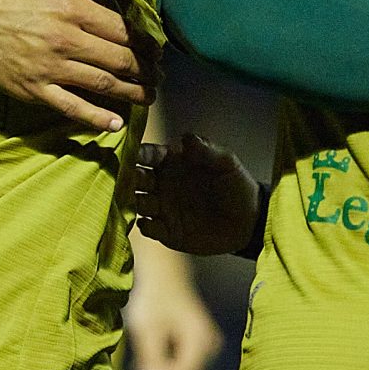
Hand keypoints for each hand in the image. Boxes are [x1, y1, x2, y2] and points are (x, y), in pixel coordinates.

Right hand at [0, 0, 148, 132]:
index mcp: (70, 8)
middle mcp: (65, 41)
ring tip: (149, 96)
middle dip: (145, 68)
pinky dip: (95, 118)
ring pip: (102, 84)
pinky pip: (71, 107)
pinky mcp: (33, 89)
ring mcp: (49, 69)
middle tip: (160, 74)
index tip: (158, 46)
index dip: (145, 40)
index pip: (120, 28)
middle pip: (118, 59)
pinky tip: (114, 123)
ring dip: (131, 92)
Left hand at [124, 242, 223, 369]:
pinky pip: (187, 366)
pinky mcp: (202, 347)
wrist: (165, 278)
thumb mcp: (148, 329)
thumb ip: (152, 360)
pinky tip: (151, 359)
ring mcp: (209, 347)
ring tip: (143, 365)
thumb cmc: (155, 299)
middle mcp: (211, 346)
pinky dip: (170, 368)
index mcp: (200, 340)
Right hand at [132, 133, 262, 257]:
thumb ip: (207, 150)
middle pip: (135, 178)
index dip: (137, 153)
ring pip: (137, 202)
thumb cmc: (237, 186)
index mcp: (172, 163)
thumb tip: (186, 137)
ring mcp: (163, 208)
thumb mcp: (227, 164)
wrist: (249, 222)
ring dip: (130, 201)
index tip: (130, 154)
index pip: (147, 155)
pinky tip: (148, 223)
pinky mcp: (167, 231)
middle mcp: (162, 184)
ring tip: (128, 201)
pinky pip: (149, 228)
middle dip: (126, 177)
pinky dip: (144, 226)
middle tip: (119, 178)